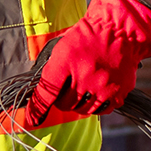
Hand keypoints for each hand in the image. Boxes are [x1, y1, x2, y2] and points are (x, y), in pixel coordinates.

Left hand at [24, 0, 150, 126]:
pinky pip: (103, 110)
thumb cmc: (87, 38)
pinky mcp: (119, 92)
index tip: (31, 119)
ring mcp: (103, 87)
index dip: (37, 108)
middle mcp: (85, 77)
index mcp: (66, 62)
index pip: (48, 93)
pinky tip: (97, 94)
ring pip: (83, 109)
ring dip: (79, 104)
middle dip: (61, 101)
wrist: (119, 31)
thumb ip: (50, 69)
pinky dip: (97, 105)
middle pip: (65, 104)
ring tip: (81, 92)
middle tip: (65, 93)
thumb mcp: (62, 47)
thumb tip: (39, 93)